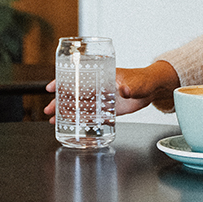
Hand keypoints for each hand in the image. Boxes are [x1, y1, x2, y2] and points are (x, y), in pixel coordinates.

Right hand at [43, 61, 180, 122]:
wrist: (153, 89)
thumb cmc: (144, 80)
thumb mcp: (136, 82)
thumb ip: (130, 87)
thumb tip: (124, 90)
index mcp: (102, 77)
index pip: (78, 77)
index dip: (62, 81)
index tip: (51, 87)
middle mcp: (99, 87)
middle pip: (75, 93)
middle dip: (60, 101)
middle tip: (48, 110)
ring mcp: (102, 99)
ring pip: (80, 105)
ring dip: (67, 112)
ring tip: (53, 120)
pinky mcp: (108, 109)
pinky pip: (91, 115)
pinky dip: (81, 119)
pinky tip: (72, 124)